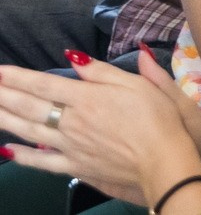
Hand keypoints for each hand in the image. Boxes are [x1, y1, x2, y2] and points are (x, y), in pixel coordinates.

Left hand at [0, 55, 200, 206]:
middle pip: (30, 106)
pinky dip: (21, 156)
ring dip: (6, 119)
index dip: (19, 77)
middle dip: (5, 95)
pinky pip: (41, 162)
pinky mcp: (74, 166)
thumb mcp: (138, 85)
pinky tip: (6, 150)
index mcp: (87, 98)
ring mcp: (69, 146)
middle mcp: (71, 121)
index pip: (44, 84)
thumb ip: (103, 72)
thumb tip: (73, 57)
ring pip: (29, 131)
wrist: (162, 159)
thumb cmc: (157, 118)